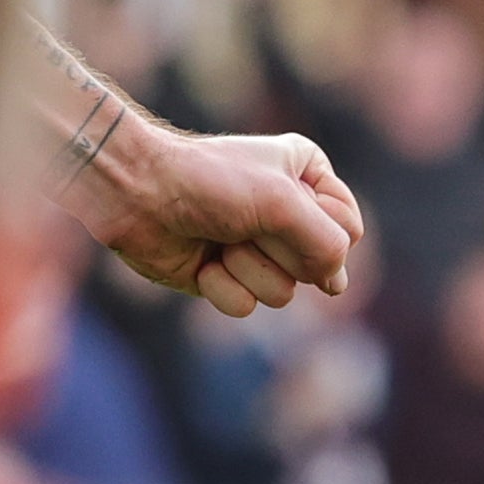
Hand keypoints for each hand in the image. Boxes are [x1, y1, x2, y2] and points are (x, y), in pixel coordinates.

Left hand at [75, 121, 361, 317]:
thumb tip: (337, 288)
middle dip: (278, 249)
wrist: (134, 193)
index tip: (278, 201)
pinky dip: (221, 286)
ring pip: (284, 292)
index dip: (321, 228)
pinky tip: (199, 262)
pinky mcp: (225, 276)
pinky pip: (247, 305)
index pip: (349, 229)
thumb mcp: (283, 201)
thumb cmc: (208, 182)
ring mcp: (255, 248)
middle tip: (240, 221)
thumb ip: (328, 244)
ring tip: (218, 239)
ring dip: (247, 267)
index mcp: (308, 178)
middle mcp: (287, 214)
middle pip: (320, 265)